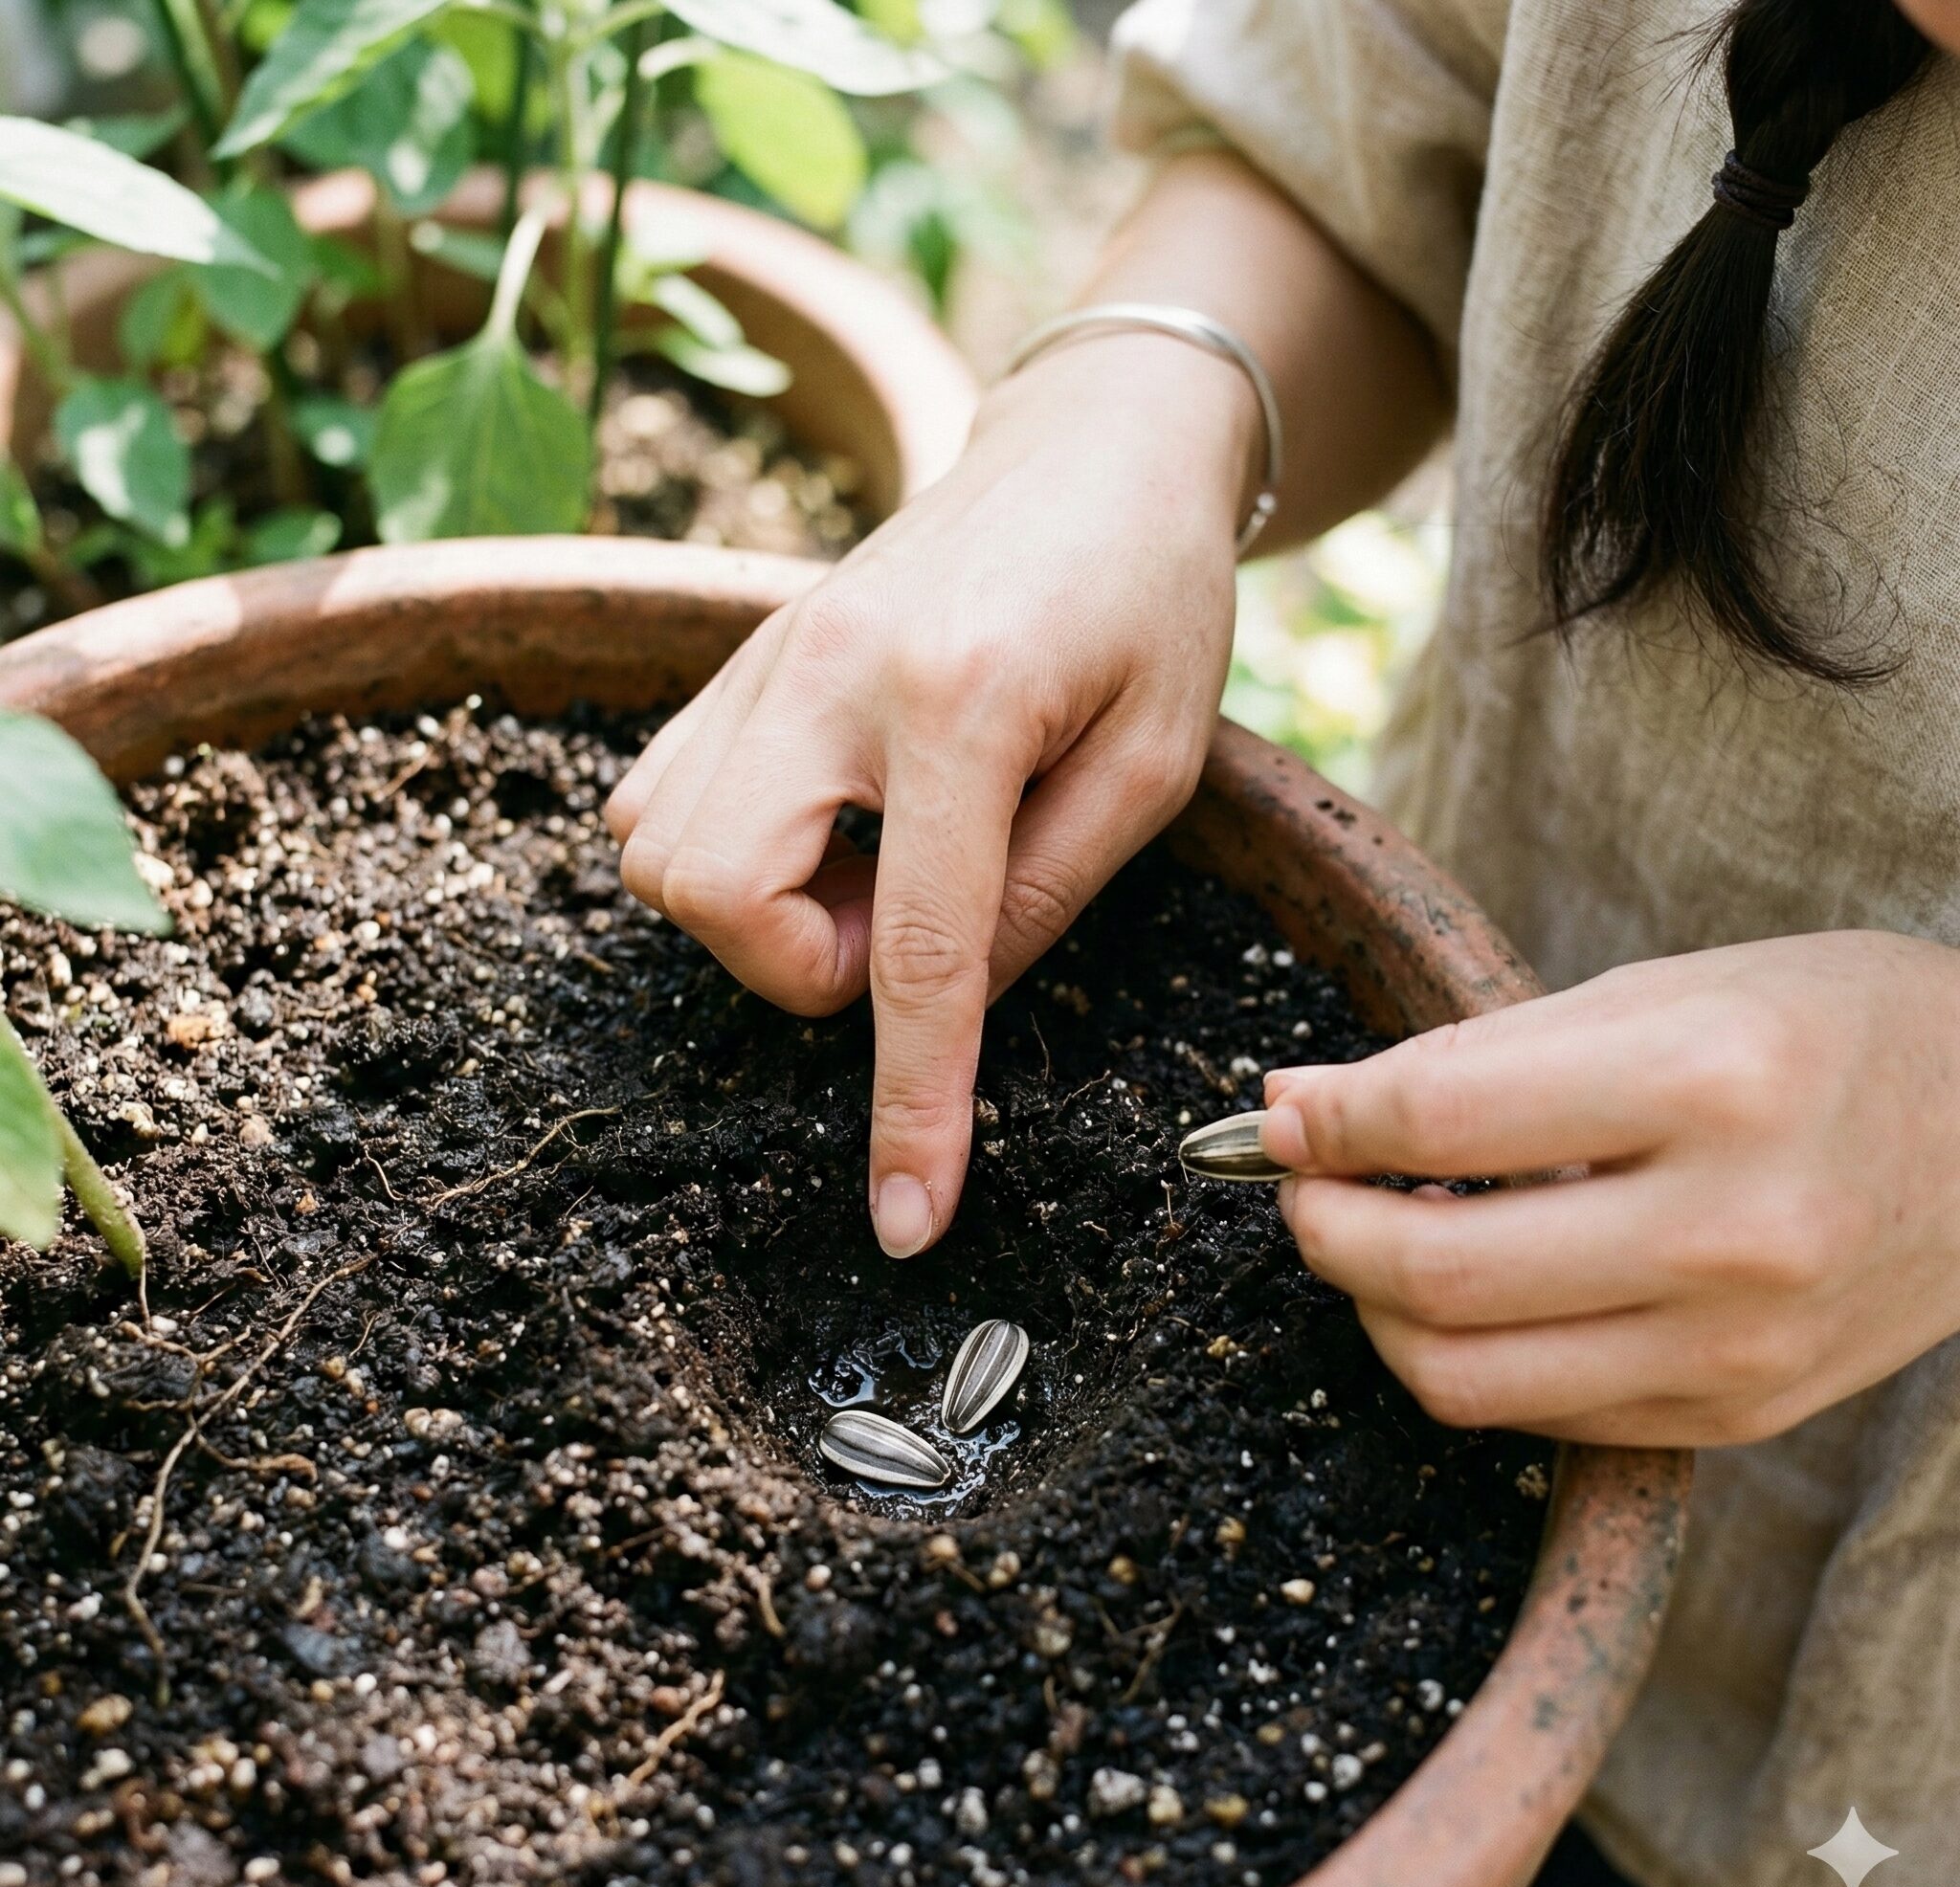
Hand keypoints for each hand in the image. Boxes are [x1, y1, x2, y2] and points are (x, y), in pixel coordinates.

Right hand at [605, 336, 1251, 1255]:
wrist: (1093, 447)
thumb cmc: (1151, 599)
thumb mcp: (1156, 762)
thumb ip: (1047, 894)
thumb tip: (941, 1003)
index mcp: (956, 702)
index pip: (912, 952)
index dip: (910, 1104)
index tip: (905, 1220)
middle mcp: (825, 674)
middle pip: (720, 897)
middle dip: (807, 965)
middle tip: (911, 916)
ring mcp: (761, 657)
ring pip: (663, 854)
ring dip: (765, 911)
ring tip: (874, 863)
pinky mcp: (738, 657)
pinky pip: (658, 798)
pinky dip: (725, 854)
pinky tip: (824, 825)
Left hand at [1259, 932, 1959, 1445]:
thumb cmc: (1821, 1030)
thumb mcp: (1655, 993)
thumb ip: (1472, 1057)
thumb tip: (1301, 1104)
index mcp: (1712, 1084)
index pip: (1439, 1121)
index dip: (1324, 1120)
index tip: (1280, 1112)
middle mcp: (1732, 1232)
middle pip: (1434, 1271)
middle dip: (1322, 1227)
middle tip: (1300, 1185)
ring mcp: (1740, 1345)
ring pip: (1466, 1376)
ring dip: (1375, 1309)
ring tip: (1368, 1241)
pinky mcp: (1739, 1413)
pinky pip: (1539, 1417)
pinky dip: (1464, 1356)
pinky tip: (1463, 1290)